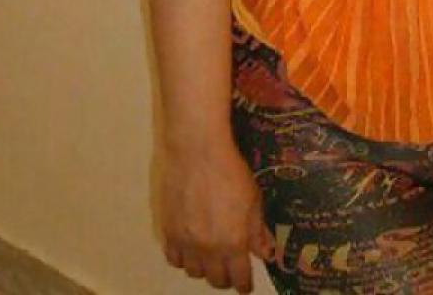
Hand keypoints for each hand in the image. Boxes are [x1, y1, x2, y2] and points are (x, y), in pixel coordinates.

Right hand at [159, 139, 276, 292]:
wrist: (196, 152)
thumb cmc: (230, 171)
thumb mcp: (253, 199)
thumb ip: (257, 230)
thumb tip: (265, 253)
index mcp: (233, 243)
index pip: (239, 278)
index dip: (244, 285)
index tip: (245, 287)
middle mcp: (208, 249)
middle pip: (216, 279)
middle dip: (225, 277)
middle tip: (230, 268)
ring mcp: (185, 242)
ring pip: (194, 272)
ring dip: (204, 268)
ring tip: (210, 257)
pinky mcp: (167, 231)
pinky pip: (173, 259)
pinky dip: (183, 259)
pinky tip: (189, 249)